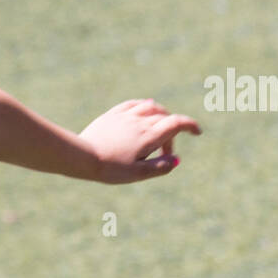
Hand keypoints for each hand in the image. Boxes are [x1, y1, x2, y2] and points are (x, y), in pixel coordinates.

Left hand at [79, 99, 201, 183]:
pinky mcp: (112, 115)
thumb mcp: (137, 174)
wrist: (81, 156)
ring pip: (151, 106)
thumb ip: (159, 167)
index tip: (197, 132)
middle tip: (164, 152)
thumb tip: (175, 160)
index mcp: (149, 136)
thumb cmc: (109, 168)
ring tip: (159, 128)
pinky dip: (144, 106)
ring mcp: (125, 116)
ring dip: (161, 114)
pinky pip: (133, 104)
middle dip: (171, 133)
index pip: (177, 123)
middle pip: (165, 118)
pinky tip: (144, 109)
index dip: (190, 125)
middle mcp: (139, 121)